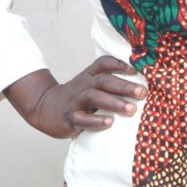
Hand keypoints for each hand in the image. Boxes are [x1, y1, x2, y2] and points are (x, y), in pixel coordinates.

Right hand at [4, 57, 146, 138]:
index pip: (103, 64)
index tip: (137, 70)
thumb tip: (139, 88)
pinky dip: (96, 121)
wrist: (45, 108)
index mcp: (89, 76)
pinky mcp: (69, 118)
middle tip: (142, 93)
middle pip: (103, 81)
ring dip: (114, 102)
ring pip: (94, 97)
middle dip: (124, 86)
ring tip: (131, 109)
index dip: (119, 64)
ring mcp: (75, 101)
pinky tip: (110, 122)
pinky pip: (82, 119)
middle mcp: (82, 85)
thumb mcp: (89, 85)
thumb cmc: (76, 98)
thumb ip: (108, 84)